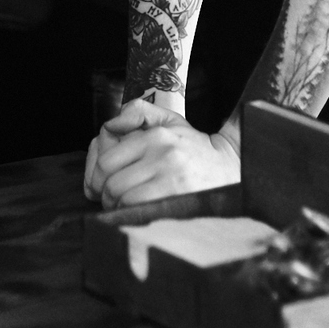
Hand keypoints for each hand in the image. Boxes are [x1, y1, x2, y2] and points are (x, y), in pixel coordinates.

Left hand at [83, 98, 241, 208]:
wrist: (230, 168)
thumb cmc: (193, 147)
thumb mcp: (169, 120)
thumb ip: (138, 112)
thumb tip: (110, 124)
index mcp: (157, 135)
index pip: (107, 161)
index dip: (98, 177)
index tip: (103, 185)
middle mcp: (164, 154)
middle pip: (112, 183)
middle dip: (106, 195)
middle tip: (114, 198)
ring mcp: (172, 178)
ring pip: (124, 200)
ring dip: (119, 207)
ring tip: (128, 206)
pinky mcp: (179, 200)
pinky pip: (140, 212)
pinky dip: (134, 215)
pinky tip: (141, 212)